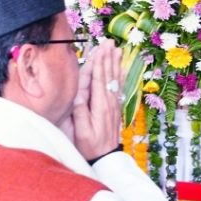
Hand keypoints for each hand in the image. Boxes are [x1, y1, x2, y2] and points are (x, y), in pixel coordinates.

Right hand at [68, 39, 122, 161]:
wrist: (106, 158)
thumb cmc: (90, 146)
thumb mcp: (81, 132)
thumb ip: (81, 113)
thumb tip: (79, 95)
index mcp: (100, 106)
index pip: (99, 80)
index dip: (99, 64)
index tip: (100, 49)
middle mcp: (109, 102)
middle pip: (108, 75)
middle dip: (108, 57)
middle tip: (109, 42)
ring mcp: (113, 104)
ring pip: (114, 79)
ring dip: (114, 62)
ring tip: (116, 48)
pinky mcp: (115, 107)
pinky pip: (118, 87)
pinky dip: (120, 75)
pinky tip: (121, 67)